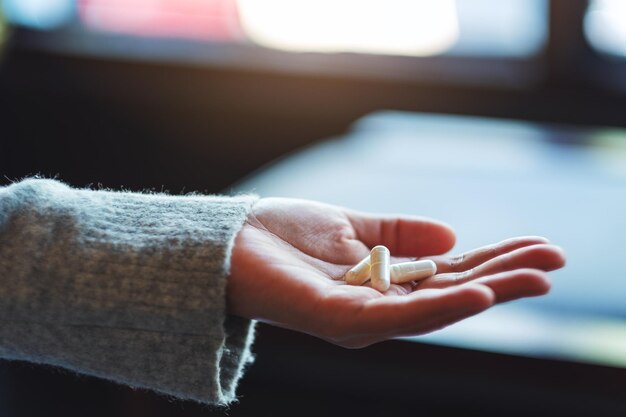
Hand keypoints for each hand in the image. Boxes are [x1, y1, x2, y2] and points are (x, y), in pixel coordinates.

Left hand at [228, 198, 564, 347]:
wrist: (226, 243)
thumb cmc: (281, 236)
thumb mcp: (351, 226)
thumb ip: (399, 233)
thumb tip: (454, 235)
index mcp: (384, 282)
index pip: (450, 273)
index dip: (495, 260)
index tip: (539, 246)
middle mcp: (380, 307)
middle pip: (452, 292)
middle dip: (505, 277)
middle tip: (556, 260)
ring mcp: (362, 318)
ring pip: (435, 307)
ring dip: (488, 292)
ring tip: (535, 276)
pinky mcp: (339, 320)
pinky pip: (397, 316)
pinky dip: (438, 306)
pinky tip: (476, 292)